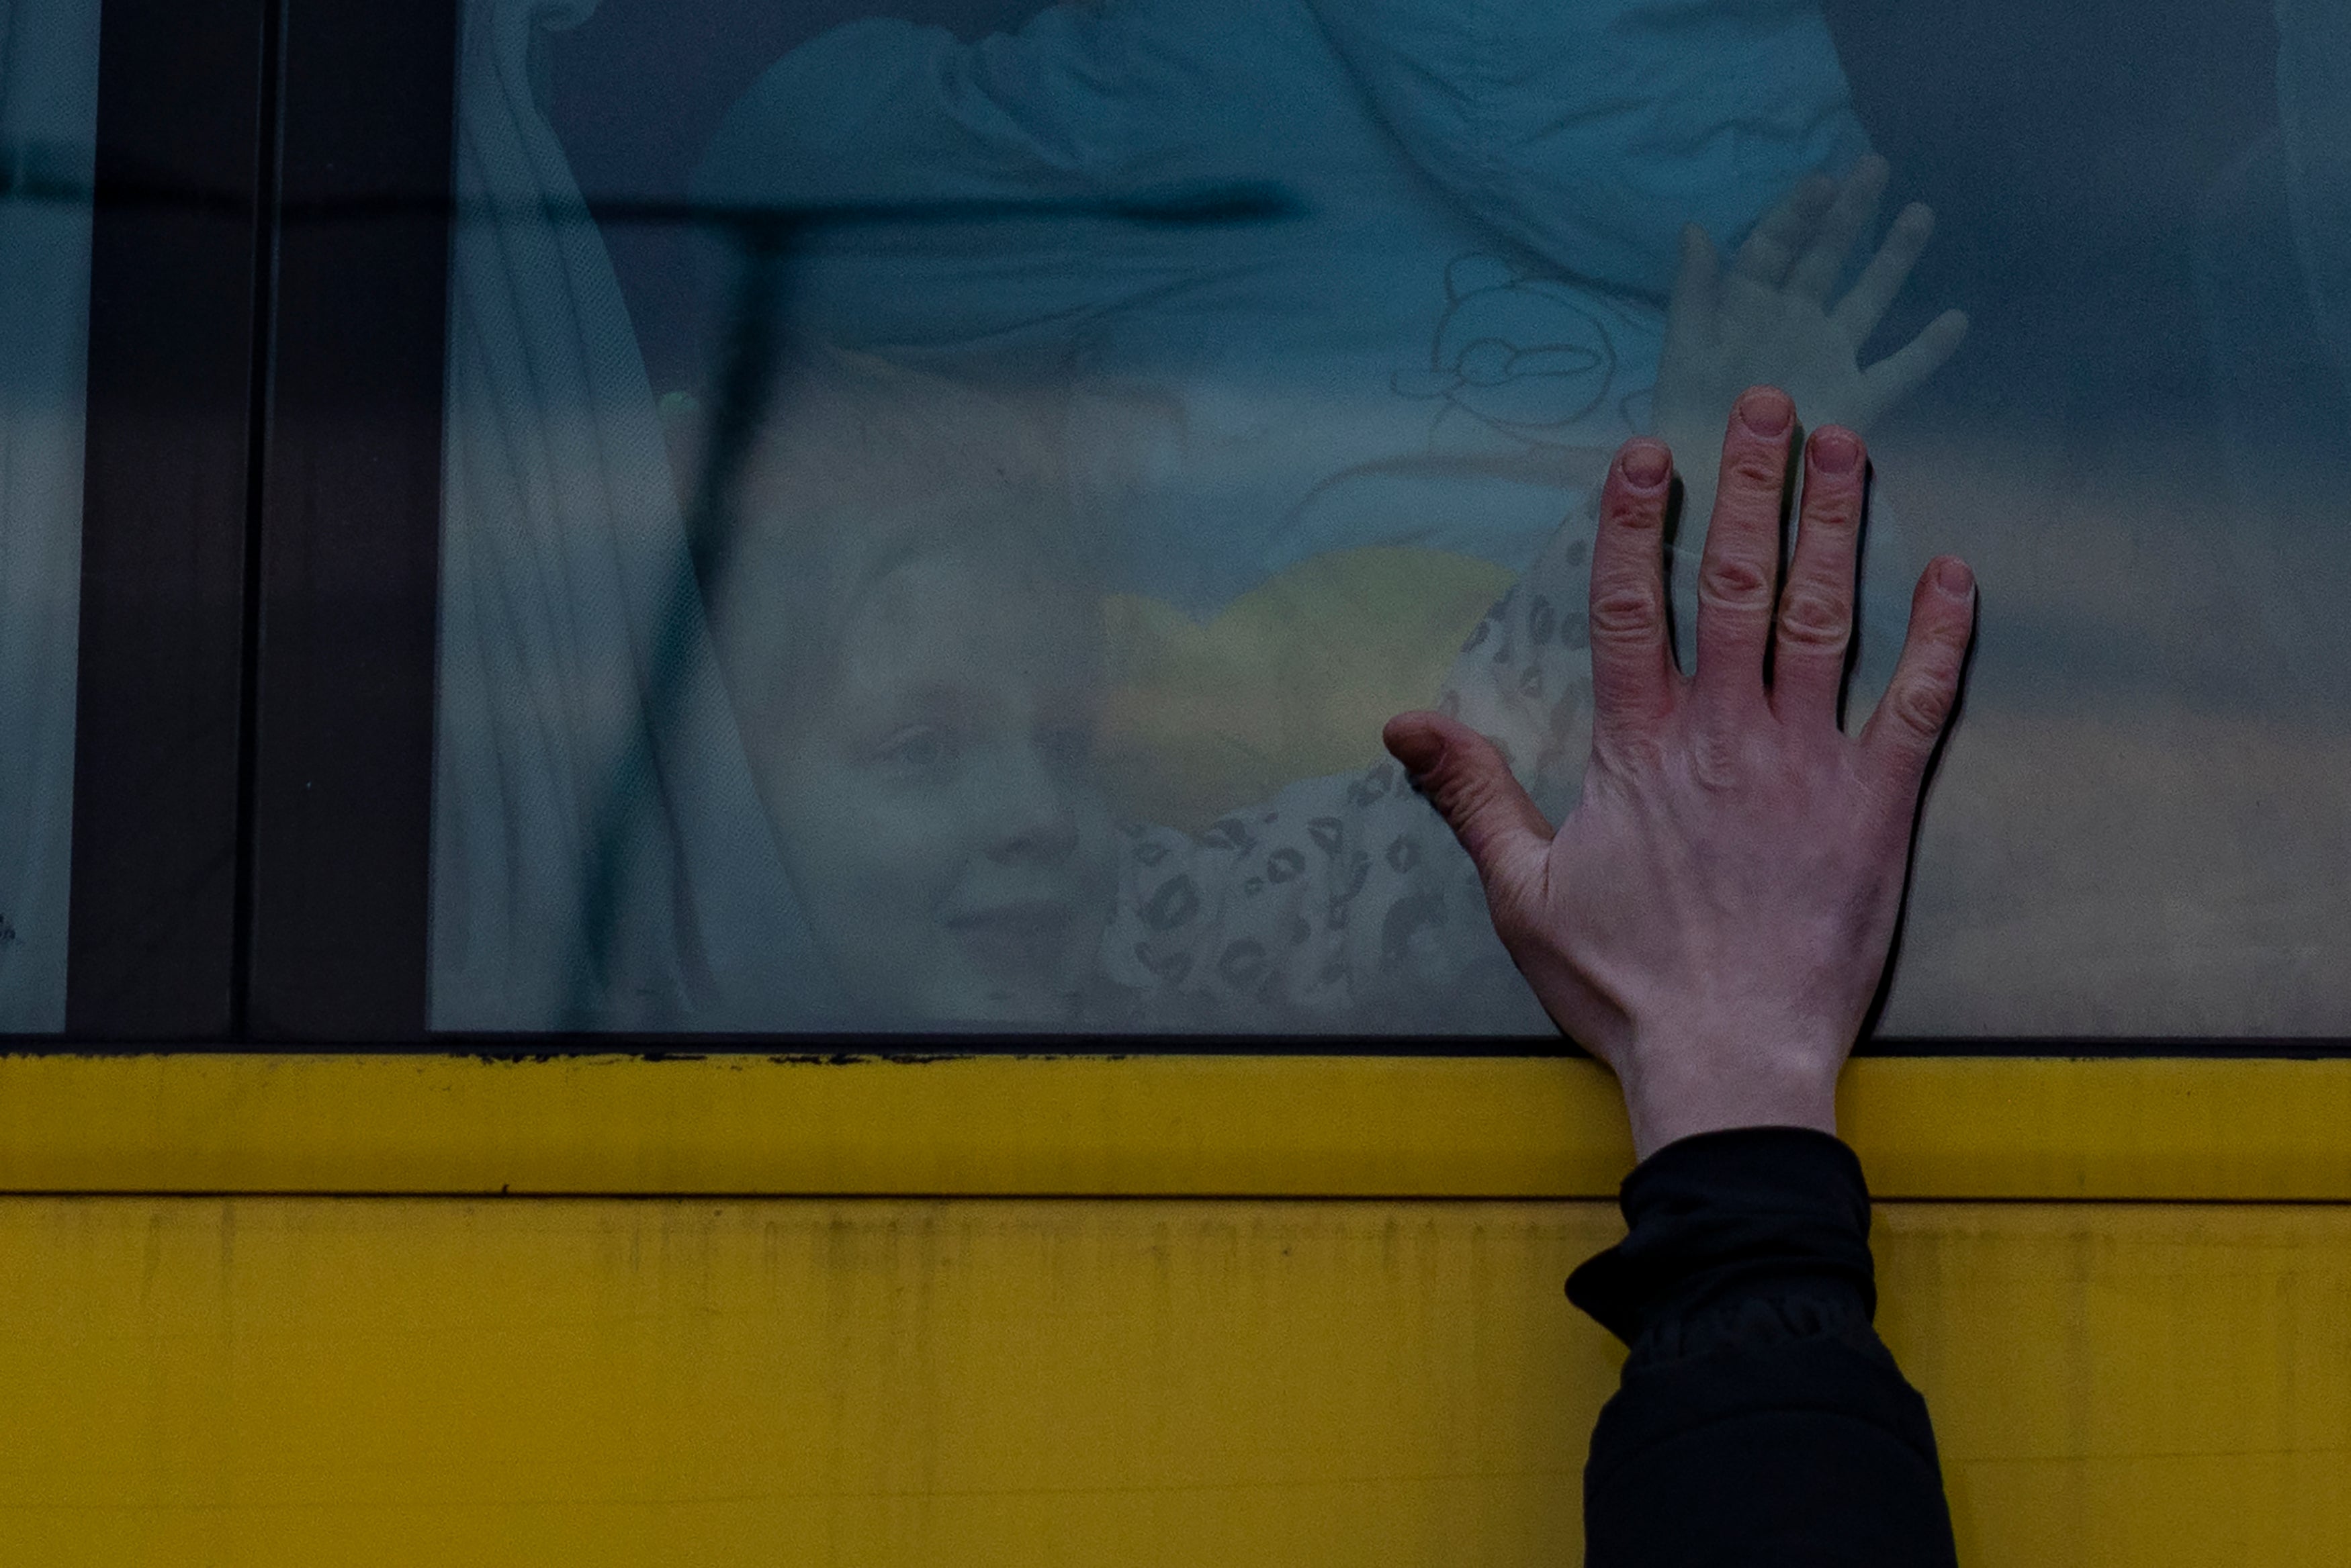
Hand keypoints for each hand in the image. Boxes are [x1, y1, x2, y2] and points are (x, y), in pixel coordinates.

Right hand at [1383, 387, 1975, 1157]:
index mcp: (1638, 751)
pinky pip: (1915, 704)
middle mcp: (1724, 736)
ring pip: (1824, 619)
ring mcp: (1807, 766)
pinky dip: (1938, 636)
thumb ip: (1471, 795)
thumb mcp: (1520, 893)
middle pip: (1735, 585)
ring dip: (1835, 526)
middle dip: (1750, 486)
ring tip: (1846, 446)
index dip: (1638, 523)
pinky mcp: (1876, 808)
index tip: (1650, 451)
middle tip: (1767, 404)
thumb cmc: (1622, 987)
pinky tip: (1953, 571)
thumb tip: (1403, 720)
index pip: (1633, 608)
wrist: (1728, 1063)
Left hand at [1652, 157, 1967, 468]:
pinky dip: (1929, 348)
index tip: (1821, 181)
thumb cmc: (1694, 421)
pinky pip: (1900, 370)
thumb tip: (1695, 227)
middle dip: (1849, 214)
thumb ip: (1694, 291)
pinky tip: (1958, 319)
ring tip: (1921, 213)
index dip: (1794, 214)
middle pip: (1824, 260)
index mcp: (1747, 311)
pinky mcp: (1858, 400)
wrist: (1722, 483)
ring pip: (1867, 299)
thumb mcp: (1685, 350)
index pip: (1772, 249)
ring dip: (1894, 257)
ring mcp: (1829, 360)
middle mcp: (1792, 326)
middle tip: (1875, 164)